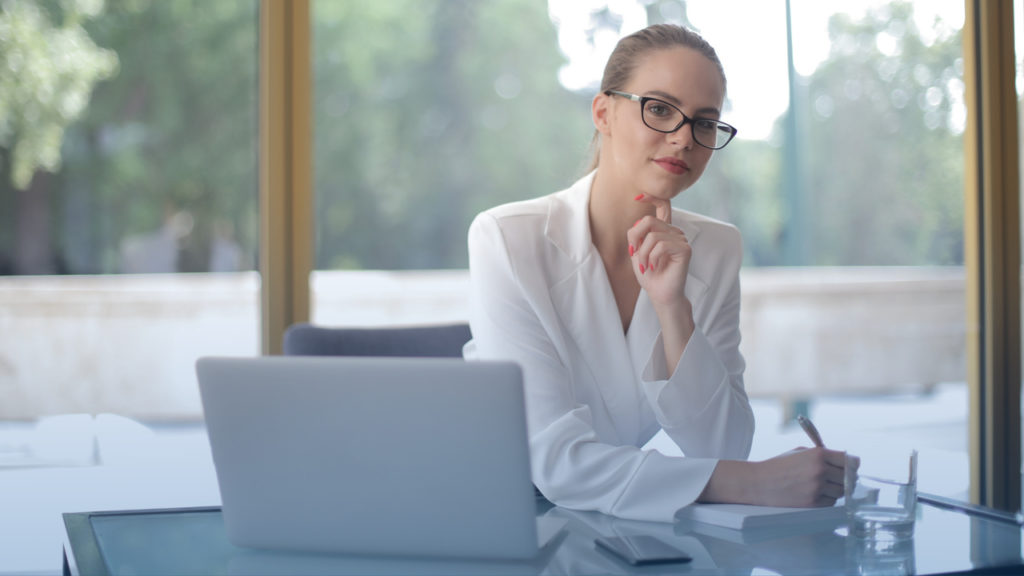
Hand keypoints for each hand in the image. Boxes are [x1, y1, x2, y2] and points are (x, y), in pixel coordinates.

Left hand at [626, 194, 691, 311]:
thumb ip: (637, 235)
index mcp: (664, 230)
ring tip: (646, 266)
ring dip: (643, 253)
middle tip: (634, 254)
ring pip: (653, 236)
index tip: (638, 197)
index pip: (663, 205)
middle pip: (648, 221)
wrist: (660, 294)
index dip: (652, 198)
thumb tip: (639, 222)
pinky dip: (652, 257)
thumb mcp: (637, 251)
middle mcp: (674, 231)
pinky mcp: (685, 249)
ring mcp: (681, 239)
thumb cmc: (650, 274)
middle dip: (635, 238)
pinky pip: (661, 245)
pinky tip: (655, 266)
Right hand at [751, 447, 845, 506]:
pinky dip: (827, 499)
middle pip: (849, 478)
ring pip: (841, 492)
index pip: (850, 461)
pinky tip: (815, 493)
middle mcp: (820, 471)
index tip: (852, 466)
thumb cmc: (779, 465)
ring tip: (823, 485)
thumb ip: (823, 455)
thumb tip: (845, 461)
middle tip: (838, 477)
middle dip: (846, 478)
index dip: (852, 464)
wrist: (759, 482)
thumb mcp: (801, 452)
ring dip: (836, 489)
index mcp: (818, 454)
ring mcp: (817, 488)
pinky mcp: (812, 502)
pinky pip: (831, 502)